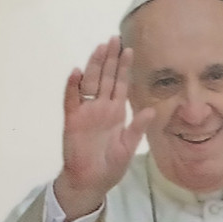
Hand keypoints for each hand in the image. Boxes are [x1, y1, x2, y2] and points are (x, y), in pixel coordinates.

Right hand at [54, 37, 155, 219]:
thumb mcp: (128, 147)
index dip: (123, 67)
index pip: (120, 84)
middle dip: (109, 59)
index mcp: (115, 112)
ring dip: (93, 66)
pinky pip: (71, 100)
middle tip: (113, 39)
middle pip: (104, 77)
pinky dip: (73, 86)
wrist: (90, 182)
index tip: (129, 49)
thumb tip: (151, 111)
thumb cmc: (110, 166)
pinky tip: (77, 72)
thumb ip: (137, 128)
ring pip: (89, 83)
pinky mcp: (72, 120)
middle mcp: (101, 107)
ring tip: (99, 49)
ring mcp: (85, 112)